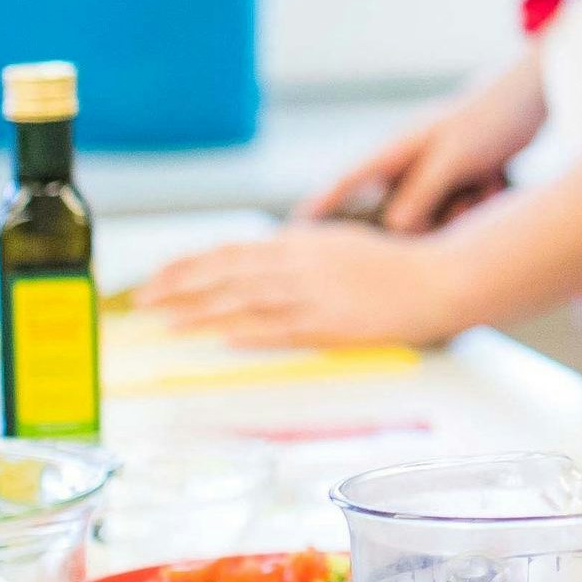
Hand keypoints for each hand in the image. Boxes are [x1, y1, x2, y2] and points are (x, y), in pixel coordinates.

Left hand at [139, 223, 469, 350]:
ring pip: (245, 301)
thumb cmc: (395, 265)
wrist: (440, 278)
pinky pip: (281, 328)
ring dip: (201, 313)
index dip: (189, 265)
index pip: (231, 252)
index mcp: (301, 242)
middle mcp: (300, 263)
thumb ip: (300, 251)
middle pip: (227, 275)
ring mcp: (315, 293)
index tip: (156, 278)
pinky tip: (222, 339)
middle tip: (142, 304)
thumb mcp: (340, 244)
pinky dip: (248, 332)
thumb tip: (264, 259)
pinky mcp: (332, 323)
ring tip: (165, 325)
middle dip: (179, 289)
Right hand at [305, 56, 544, 232]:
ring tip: (486, 181)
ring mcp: (434, 169)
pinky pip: (457, 207)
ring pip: (433, 214)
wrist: (533, 95)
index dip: (317, 210)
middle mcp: (409, 161)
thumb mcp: (453, 157)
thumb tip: (394, 231)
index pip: (345, 183)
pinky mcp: (459, 176)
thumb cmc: (489, 117)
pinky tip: (497, 178)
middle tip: (460, 200)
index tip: (290, 236)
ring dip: (461, 207)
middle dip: (428, 218)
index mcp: (396, 149)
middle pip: (396, 212)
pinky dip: (477, 199)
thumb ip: (422, 193)